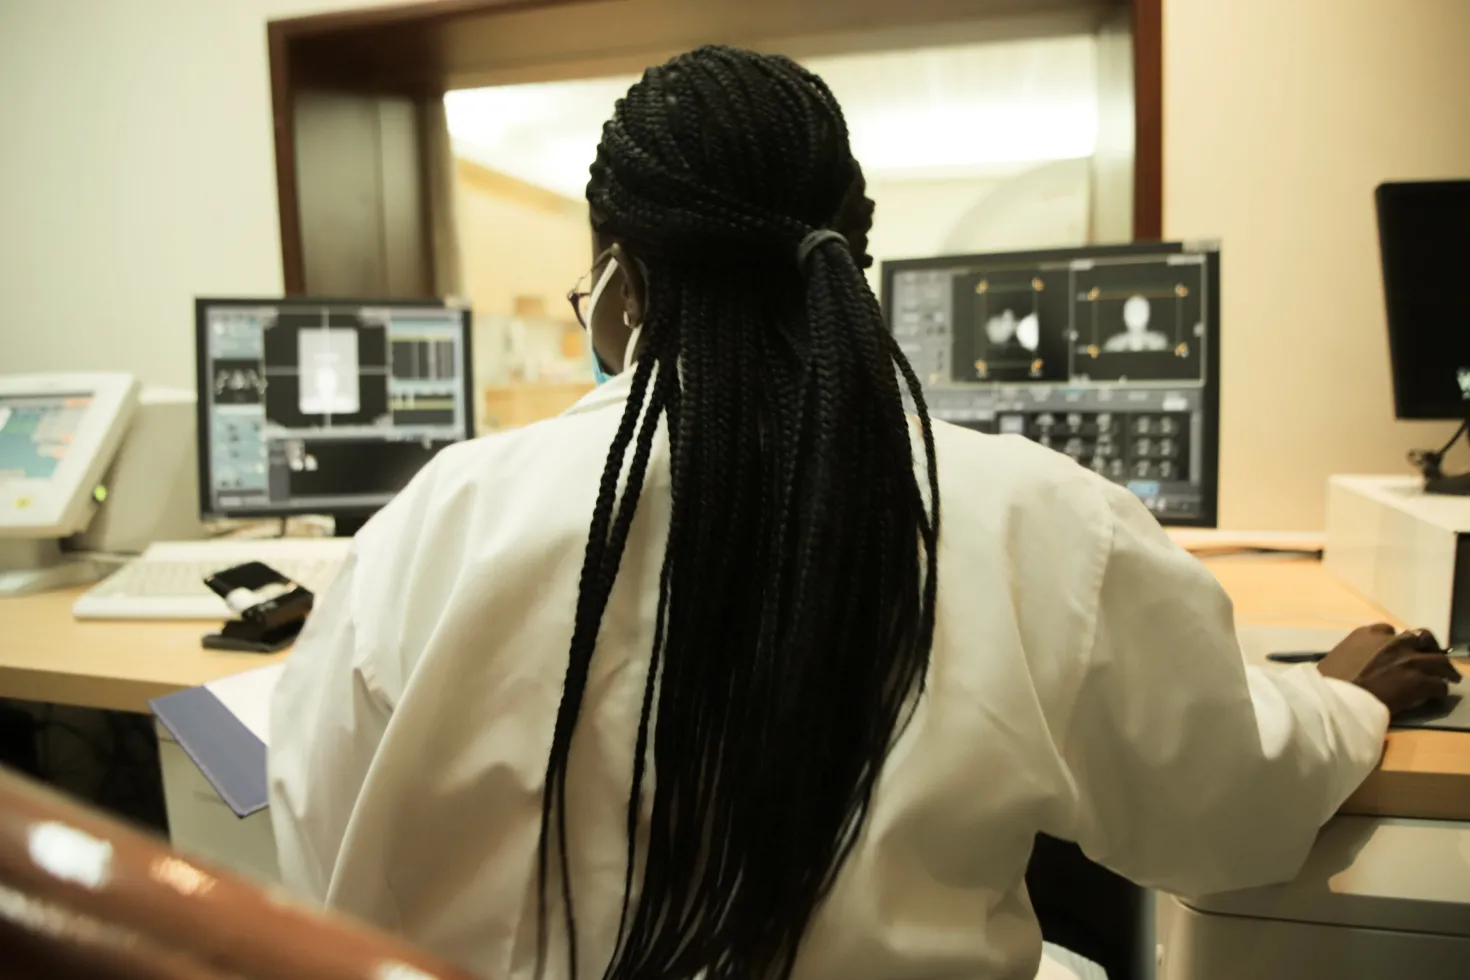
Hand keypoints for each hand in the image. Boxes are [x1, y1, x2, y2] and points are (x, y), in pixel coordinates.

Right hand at [1317, 624, 1461, 713]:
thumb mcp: (1336, 658)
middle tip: (1432, 659)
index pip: (1389, 630)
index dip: (1397, 641)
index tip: (1399, 650)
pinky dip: (1439, 689)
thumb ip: (1354, 655)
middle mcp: (1391, 641)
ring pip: (1439, 661)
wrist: (1335, 700)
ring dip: (1444, 669)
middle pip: (1421, 639)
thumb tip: (1358, 664)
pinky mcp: (1419, 681)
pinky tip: (1437, 695)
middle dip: (1428, 648)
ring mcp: (1408, 660)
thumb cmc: (1328, 683)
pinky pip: (1438, 685)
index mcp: (1367, 634)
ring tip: (1449, 677)